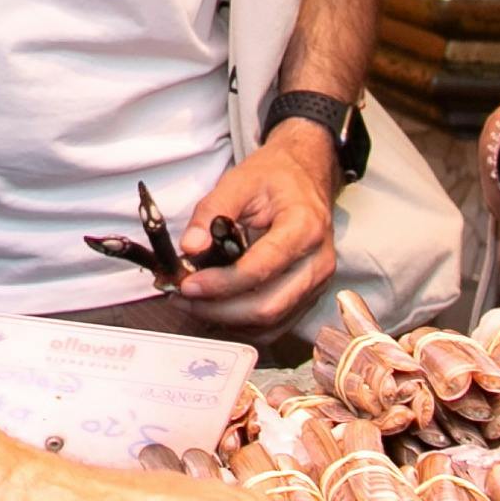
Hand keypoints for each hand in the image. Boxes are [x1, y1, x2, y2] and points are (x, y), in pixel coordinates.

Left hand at [174, 128, 337, 332]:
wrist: (306, 176)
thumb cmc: (275, 177)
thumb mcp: (238, 181)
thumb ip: (211, 212)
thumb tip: (190, 247)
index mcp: (304, 228)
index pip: (261, 269)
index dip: (221, 283)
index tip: (187, 285)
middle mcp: (317, 262)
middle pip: (267, 307)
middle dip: (218, 309)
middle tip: (182, 298)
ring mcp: (317, 283)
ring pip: (270, 323)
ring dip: (227, 320)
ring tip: (192, 303)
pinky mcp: (308, 296)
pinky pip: (276, 325)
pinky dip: (243, 325)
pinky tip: (216, 309)